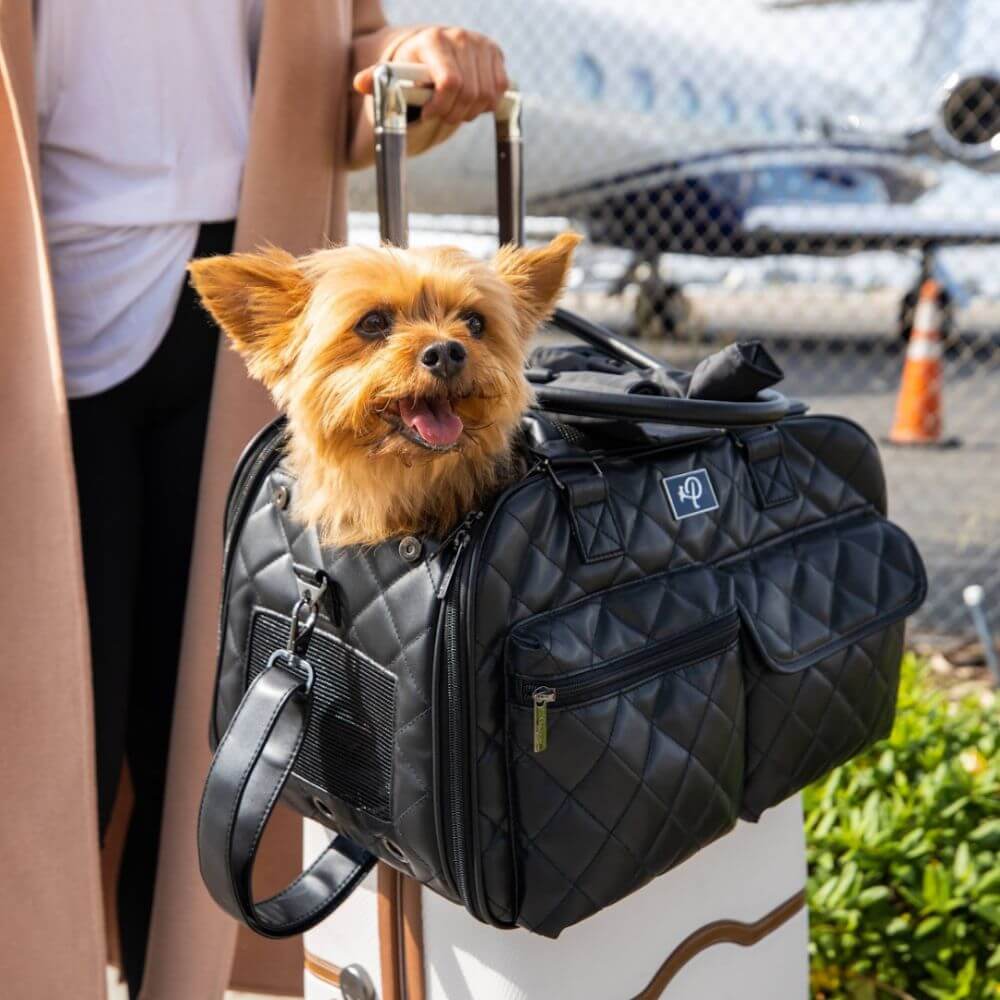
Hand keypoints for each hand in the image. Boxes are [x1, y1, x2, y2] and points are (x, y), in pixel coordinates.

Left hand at [354, 27, 508, 124]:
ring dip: (469, 111)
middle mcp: (460, 37)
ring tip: (453, 107)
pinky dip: (485, 103)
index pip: (450, 83)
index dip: (441, 107)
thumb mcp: (392, 73)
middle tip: (440, 115)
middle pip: (470, 94)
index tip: (427, 113)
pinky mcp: (495, 53)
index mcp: (434, 40)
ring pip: (486, 96)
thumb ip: (378, 79)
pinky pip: (499, 90)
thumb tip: (360, 83)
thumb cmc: (409, 66)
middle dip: (453, 113)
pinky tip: (469, 100)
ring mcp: (481, 43)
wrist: (429, 49)